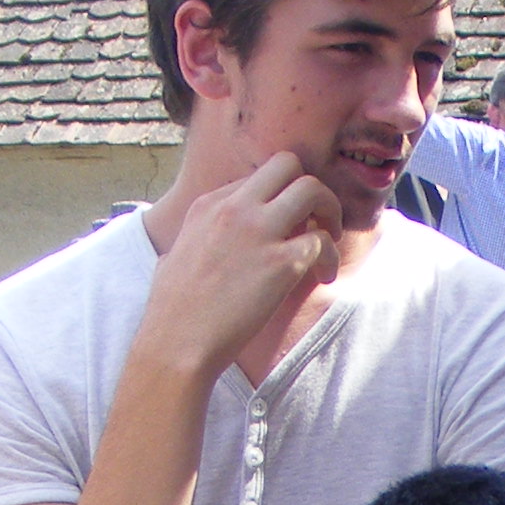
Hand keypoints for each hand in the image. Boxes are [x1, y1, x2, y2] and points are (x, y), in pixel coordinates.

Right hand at [141, 154, 343, 378]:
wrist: (178, 340)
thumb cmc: (174, 309)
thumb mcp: (177, 251)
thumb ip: (200, 235)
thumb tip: (204, 239)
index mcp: (210, 203)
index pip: (260, 178)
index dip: (279, 200)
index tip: (285, 227)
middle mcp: (235, 208)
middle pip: (288, 164)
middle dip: (311, 189)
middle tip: (319, 220)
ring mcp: (259, 231)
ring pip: (312, 189)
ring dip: (330, 212)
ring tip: (329, 243)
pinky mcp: (280, 263)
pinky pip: (322, 241)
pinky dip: (330, 258)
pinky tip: (322, 278)